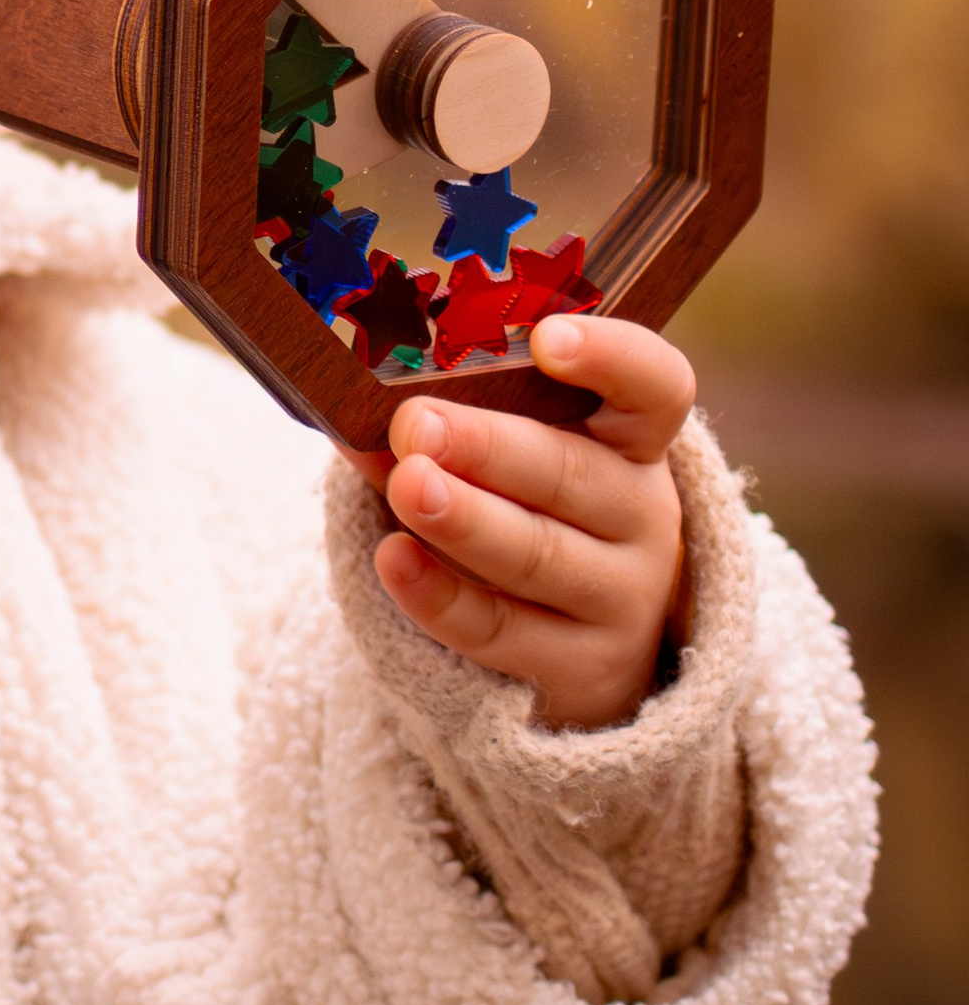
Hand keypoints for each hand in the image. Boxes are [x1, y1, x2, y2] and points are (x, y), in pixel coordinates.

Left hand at [341, 314, 692, 730]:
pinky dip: (442, 595)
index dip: (613, 357)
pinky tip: (394, 560)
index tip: (547, 338)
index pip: (655, 387)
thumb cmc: (530, 520)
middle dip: (488, 447)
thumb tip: (349, 402)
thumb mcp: (508, 468)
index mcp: (633, 441)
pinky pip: (502, 630)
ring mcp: (621, 596)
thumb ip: (442, 435)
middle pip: (573, 473)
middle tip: (417, 423)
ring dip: (467, 519)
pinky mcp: (582, 667)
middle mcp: (643, 514)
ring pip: (538, 554)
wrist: (579, 651)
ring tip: (407, 486)